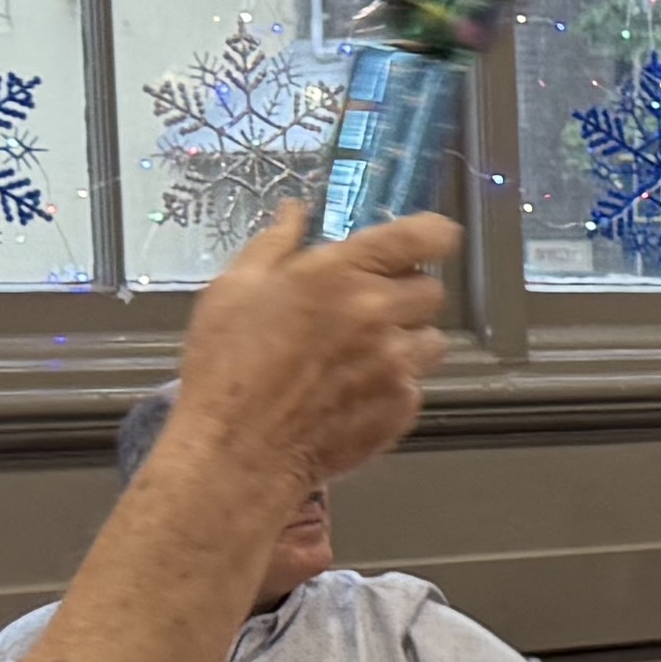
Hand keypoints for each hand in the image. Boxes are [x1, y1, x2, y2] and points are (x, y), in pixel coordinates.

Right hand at [175, 209, 453, 488]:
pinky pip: (415, 385)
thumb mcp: (234, 289)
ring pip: (431, 341)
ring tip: (360, 356)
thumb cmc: (227, 366)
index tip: (426, 241)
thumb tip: (295, 211)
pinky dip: (394, 386)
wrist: (239, 450)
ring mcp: (397, 364)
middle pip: (432, 291)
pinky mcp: (402, 408)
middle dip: (405, 295)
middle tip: (366, 309)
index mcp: (341, 273)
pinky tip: (352, 393)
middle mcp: (379, 313)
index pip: (424, 236)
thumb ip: (275, 244)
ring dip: (406, 342)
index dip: (433, 234)